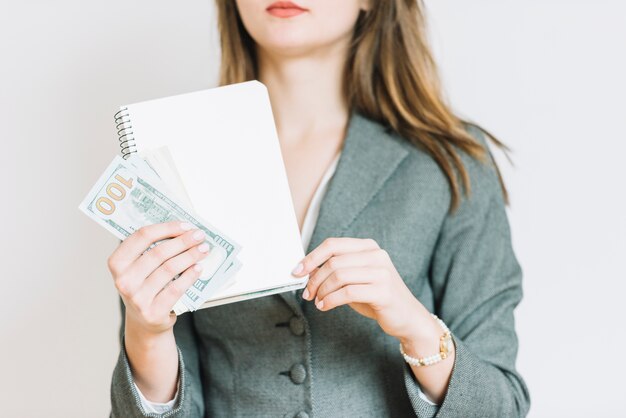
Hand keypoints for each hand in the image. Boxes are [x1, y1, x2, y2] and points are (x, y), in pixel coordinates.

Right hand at [107, 221, 209, 335]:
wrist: (143, 322)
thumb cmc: (144, 287)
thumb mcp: (138, 268)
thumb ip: (151, 249)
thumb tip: (182, 230)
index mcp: (117, 263)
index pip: (142, 236)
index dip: (167, 228)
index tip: (185, 225)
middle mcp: (123, 280)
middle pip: (158, 252)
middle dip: (183, 241)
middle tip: (199, 235)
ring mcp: (137, 298)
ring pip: (169, 269)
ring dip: (190, 256)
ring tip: (203, 249)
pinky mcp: (152, 312)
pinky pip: (176, 288)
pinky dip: (190, 276)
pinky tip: (198, 268)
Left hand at [292, 237, 434, 340]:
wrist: (407, 317)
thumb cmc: (377, 297)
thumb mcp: (354, 280)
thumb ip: (335, 272)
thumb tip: (307, 271)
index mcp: (369, 247)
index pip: (333, 245)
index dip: (311, 257)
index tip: (297, 271)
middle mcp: (376, 256)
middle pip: (333, 262)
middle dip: (315, 279)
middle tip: (307, 294)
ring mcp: (382, 273)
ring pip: (339, 276)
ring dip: (322, 291)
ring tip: (317, 301)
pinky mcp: (383, 291)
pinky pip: (348, 292)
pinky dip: (331, 300)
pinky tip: (325, 307)